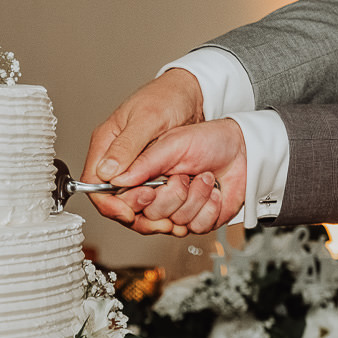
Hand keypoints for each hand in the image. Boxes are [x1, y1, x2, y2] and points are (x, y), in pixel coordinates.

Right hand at [83, 68, 204, 225]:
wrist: (193, 93)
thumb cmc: (167, 97)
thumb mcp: (148, 119)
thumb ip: (126, 147)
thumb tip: (106, 172)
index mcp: (106, 143)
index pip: (94, 184)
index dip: (109, 204)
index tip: (128, 213)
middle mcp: (116, 158)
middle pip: (111, 198)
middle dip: (130, 213)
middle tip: (154, 219)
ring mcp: (133, 166)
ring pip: (130, 202)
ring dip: (147, 214)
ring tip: (167, 220)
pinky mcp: (150, 173)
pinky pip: (147, 198)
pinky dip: (159, 208)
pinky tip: (174, 212)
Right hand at [109, 118, 247, 236]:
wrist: (236, 137)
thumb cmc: (182, 112)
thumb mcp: (153, 124)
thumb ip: (134, 154)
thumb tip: (113, 178)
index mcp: (118, 155)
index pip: (100, 191)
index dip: (112, 206)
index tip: (130, 211)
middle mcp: (139, 178)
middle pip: (130, 213)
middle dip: (155, 205)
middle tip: (174, 184)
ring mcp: (161, 194)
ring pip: (159, 222)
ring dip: (185, 204)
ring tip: (199, 177)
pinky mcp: (184, 208)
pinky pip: (187, 225)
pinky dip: (203, 212)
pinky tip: (211, 190)